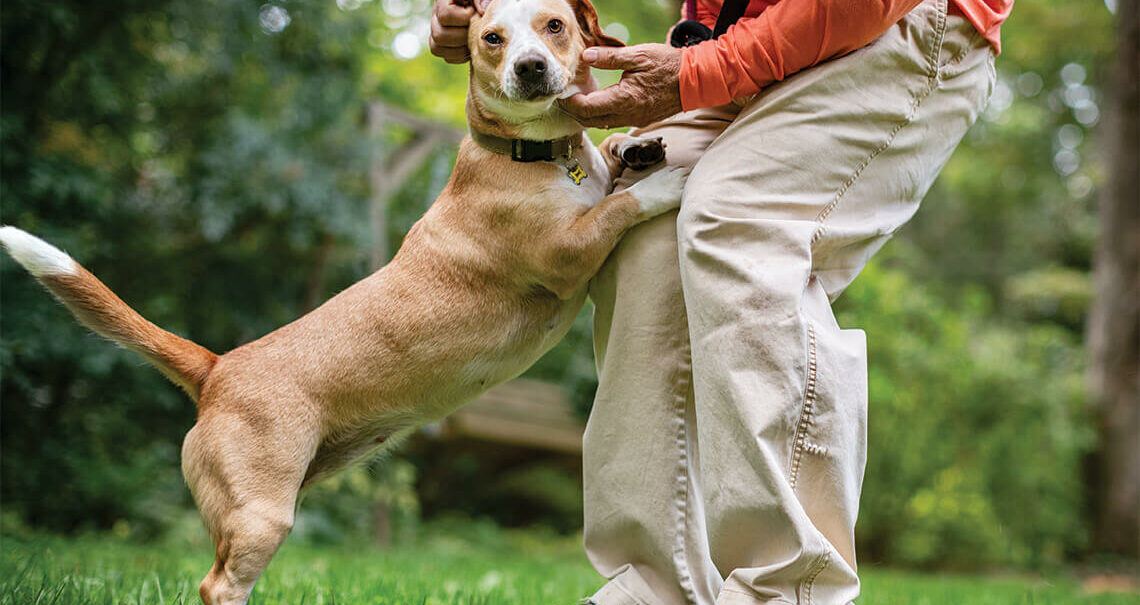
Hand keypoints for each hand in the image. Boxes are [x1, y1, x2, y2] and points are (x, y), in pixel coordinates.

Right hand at [429, 0, 475, 63]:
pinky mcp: (442, 45)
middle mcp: (436, 16)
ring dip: (460, 49)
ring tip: (472, 40)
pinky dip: (460, 56)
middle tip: (474, 29)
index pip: (446, 15)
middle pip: (439, 35)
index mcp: (443, 1)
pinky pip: (445, 57)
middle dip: (462, 36)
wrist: (479, 9)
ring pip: (437, 48)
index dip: (464, 17)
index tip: (474, 12)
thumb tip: (481, 11)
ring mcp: (437, 31)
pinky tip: (470, 47)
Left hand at [559, 43, 682, 128]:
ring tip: (577, 98)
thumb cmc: (668, 66)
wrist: (695, 80)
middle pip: (589, 121)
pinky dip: (600, 115)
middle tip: (564, 97)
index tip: (561, 92)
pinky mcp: (640, 120)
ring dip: (586, 115)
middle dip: (573, 111)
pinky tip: (598, 101)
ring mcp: (634, 120)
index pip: (586, 108)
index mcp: (623, 99)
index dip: (569, 102)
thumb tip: (586, 55)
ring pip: (601, 124)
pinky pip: (613, 122)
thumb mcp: (638, 55)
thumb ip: (609, 57)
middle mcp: (627, 115)